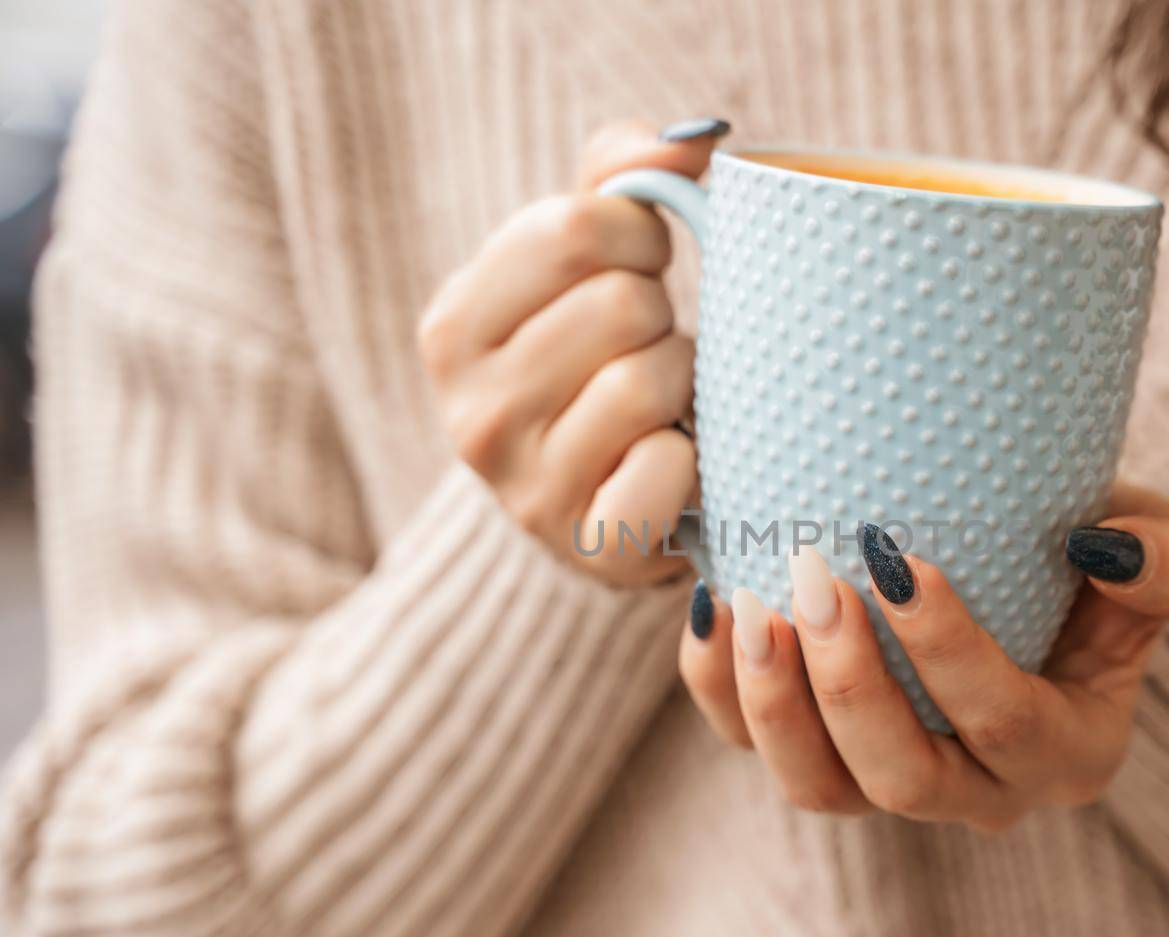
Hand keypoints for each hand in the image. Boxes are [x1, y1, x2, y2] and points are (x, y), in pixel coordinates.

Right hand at [418, 119, 724, 585]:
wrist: (612, 504)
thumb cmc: (605, 360)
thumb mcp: (591, 260)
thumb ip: (624, 174)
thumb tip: (694, 136)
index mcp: (454, 328)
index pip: (574, 228)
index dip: (641, 235)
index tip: (640, 268)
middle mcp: (470, 412)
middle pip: (619, 305)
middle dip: (660, 316)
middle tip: (648, 348)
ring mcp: (525, 490)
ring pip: (646, 383)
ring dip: (684, 384)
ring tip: (665, 402)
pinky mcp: (589, 547)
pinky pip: (667, 470)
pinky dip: (692, 460)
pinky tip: (673, 462)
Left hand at [678, 484, 1168, 829]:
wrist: (1024, 558)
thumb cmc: (1093, 555)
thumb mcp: (1165, 547)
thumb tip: (1098, 549)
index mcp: (1069, 751)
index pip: (1006, 724)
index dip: (949, 654)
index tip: (899, 558)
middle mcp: (981, 791)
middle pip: (904, 779)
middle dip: (849, 686)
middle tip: (814, 577)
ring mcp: (893, 782)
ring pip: (822, 789)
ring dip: (775, 704)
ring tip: (749, 604)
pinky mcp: (823, 753)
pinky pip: (759, 750)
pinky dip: (721, 692)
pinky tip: (711, 607)